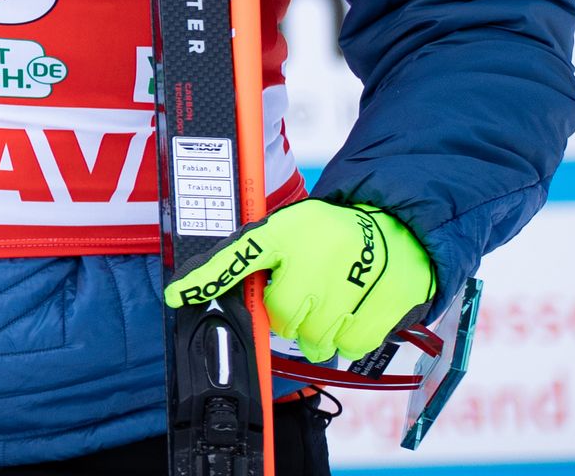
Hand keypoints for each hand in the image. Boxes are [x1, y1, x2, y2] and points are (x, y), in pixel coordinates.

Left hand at [165, 198, 436, 361]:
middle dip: (292, 315)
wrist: (399, 227)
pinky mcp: (378, 310)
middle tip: (308, 292)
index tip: (175, 295)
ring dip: (320, 329)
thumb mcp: (292, 230)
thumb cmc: (334, 234)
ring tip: (335, 297)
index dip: (203, 278)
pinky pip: (348, 347)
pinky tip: (356, 308)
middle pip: (282, 319)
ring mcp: (346, 287)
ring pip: (315, 340)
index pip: (235, 255)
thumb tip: (225, 290)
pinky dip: (349, 336)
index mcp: (284, 234)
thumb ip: (261, 256)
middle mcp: (311, 259)